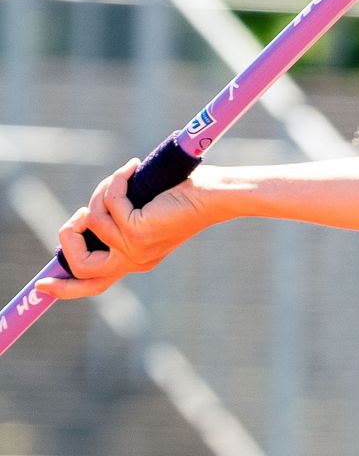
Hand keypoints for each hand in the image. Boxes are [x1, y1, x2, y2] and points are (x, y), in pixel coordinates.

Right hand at [35, 158, 221, 298]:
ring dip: (102, 192)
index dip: (64, 288)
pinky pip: (110, 203)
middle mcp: (134, 260)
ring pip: (92, 221)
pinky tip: (133, 167)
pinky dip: (117, 180)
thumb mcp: (149, 214)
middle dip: (68, 238)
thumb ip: (122, 221)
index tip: (42, 285)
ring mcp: (135, 248)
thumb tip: (89, 216)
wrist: (217, 195)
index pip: (94, 286)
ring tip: (124, 176)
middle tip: (80, 213)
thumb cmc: (189, 196)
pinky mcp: (138, 230)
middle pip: (81, 268)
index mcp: (136, 261)